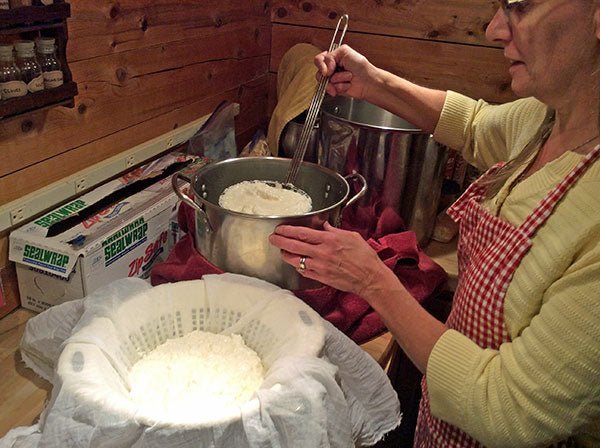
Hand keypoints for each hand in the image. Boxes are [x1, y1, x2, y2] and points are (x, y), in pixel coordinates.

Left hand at [269, 222, 394, 299]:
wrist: (370, 278)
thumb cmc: (364, 256)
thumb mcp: (351, 236)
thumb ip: (335, 231)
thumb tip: (324, 226)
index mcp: (329, 240)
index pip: (302, 233)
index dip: (288, 230)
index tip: (280, 229)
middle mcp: (322, 253)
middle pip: (294, 246)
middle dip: (280, 241)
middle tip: (272, 238)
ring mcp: (320, 267)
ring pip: (295, 260)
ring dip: (286, 255)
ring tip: (282, 251)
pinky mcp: (321, 278)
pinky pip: (303, 271)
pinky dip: (297, 266)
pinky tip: (296, 263)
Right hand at [314, 44, 375, 99]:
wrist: (368, 81)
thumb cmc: (360, 66)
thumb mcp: (344, 52)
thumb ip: (330, 57)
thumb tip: (324, 70)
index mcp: (333, 58)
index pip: (318, 60)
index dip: (321, 64)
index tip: (329, 69)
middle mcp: (331, 69)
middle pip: (319, 73)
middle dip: (330, 74)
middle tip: (338, 72)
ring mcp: (332, 80)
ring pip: (324, 82)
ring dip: (337, 80)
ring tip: (347, 78)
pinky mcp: (335, 89)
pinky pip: (330, 90)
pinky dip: (339, 87)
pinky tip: (347, 85)